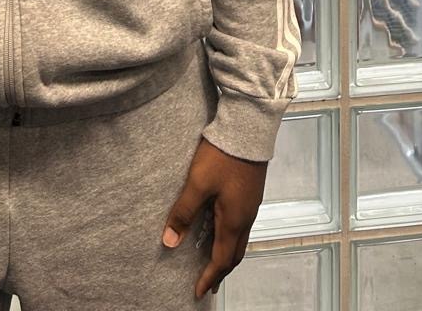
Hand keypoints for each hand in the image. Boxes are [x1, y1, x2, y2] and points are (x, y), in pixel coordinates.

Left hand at [161, 136, 267, 299]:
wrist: (248, 128)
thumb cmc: (222, 156)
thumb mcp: (197, 184)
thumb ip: (183, 212)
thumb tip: (169, 242)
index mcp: (233, 221)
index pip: (221, 260)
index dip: (208, 277)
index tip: (198, 292)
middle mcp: (246, 217)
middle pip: (235, 254)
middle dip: (221, 272)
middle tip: (209, 284)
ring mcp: (251, 205)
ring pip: (241, 240)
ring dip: (228, 255)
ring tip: (215, 262)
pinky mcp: (252, 193)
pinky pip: (243, 226)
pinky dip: (232, 238)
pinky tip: (223, 229)